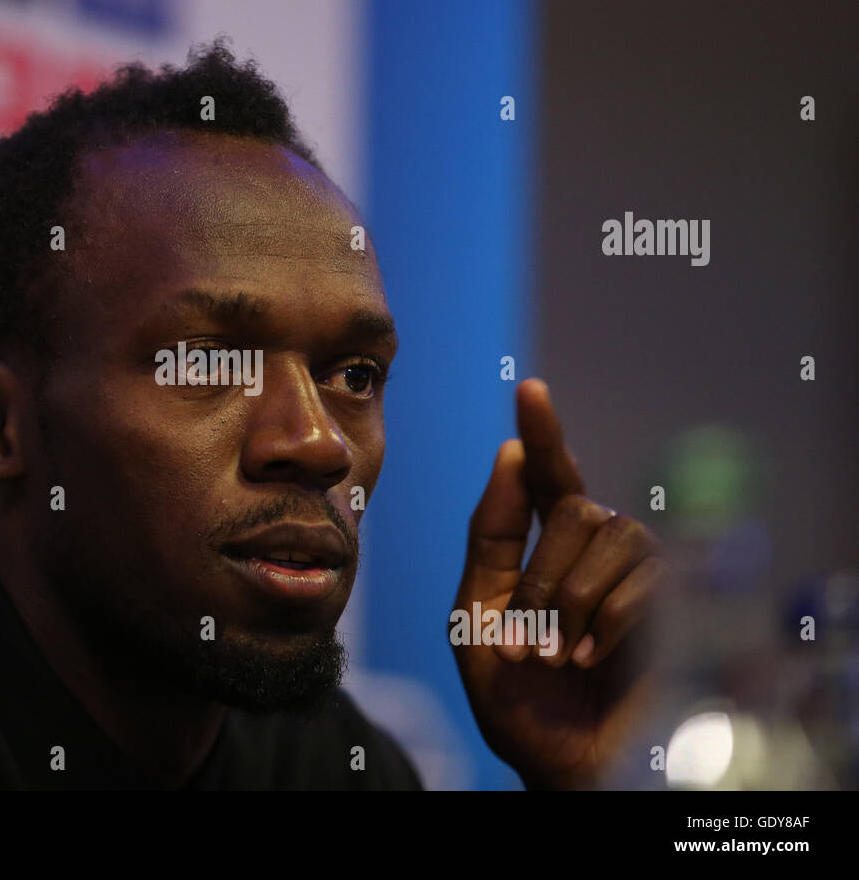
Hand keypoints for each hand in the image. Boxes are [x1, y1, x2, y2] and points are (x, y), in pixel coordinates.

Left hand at [451, 379, 667, 788]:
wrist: (557, 761)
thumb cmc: (517, 695)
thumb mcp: (477, 616)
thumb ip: (492, 539)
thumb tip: (512, 453)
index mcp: (544, 548)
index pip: (548, 478)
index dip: (544, 431)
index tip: (528, 388)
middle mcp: (597, 550)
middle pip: (574, 508)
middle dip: (540, 577)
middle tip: (526, 642)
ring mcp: (638, 575)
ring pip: (609, 537)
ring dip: (570, 603)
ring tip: (559, 656)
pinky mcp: (672, 607)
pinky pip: (640, 583)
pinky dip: (605, 625)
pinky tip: (591, 661)